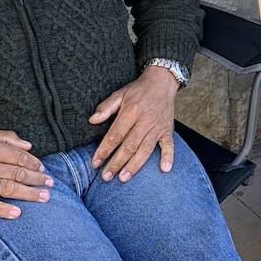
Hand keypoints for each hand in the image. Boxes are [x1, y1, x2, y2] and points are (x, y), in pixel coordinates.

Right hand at [0, 130, 52, 218]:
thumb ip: (5, 137)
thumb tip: (28, 145)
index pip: (18, 156)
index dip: (34, 163)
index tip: (43, 169)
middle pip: (17, 173)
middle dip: (36, 179)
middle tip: (50, 185)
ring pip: (7, 188)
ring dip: (28, 194)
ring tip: (43, 197)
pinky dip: (2, 210)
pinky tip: (16, 213)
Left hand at [88, 66, 179, 180]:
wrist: (162, 82)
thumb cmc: (138, 90)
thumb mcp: (120, 93)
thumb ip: (106, 107)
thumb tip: (92, 120)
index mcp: (131, 111)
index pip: (115, 134)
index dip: (104, 150)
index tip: (95, 163)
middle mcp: (145, 120)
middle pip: (129, 145)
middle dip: (117, 163)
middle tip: (106, 177)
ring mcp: (157, 126)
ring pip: (146, 149)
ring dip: (135, 165)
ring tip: (123, 178)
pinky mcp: (167, 130)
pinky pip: (169, 145)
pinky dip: (168, 156)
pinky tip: (164, 169)